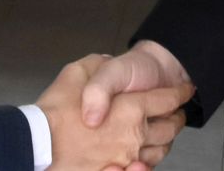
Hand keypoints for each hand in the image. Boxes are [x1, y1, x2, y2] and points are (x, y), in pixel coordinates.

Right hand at [36, 55, 192, 170]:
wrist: (37, 143)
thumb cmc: (57, 109)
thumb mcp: (77, 72)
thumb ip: (99, 66)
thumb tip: (107, 62)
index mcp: (131, 109)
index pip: (166, 100)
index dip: (179, 93)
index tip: (185, 89)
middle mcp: (135, 135)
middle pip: (169, 127)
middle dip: (176, 117)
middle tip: (177, 112)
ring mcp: (127, 157)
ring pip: (159, 150)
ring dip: (166, 140)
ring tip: (165, 133)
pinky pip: (144, 167)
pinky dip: (150, 160)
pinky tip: (145, 154)